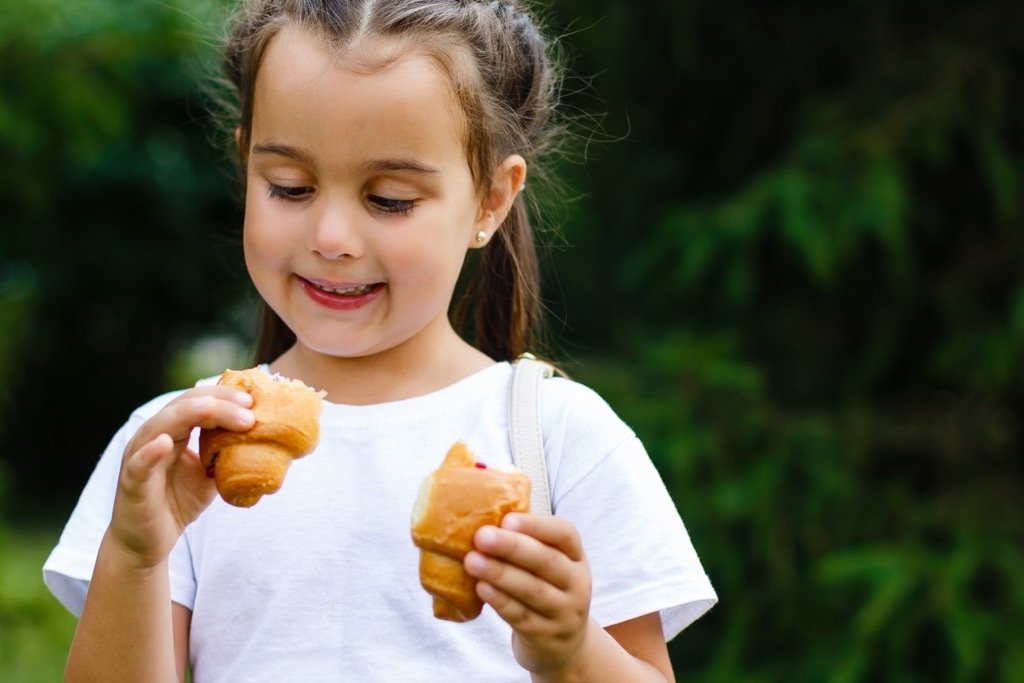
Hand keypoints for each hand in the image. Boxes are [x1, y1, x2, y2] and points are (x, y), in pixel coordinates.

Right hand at [110, 386, 254, 568]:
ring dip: (190, 414)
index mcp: (172, 431)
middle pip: (183, 405)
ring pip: (161, 426)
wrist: (147, 543)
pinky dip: (150, 452)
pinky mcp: (131, 483)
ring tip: (214, 409)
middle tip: (248, 405)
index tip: (253, 400)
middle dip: (217, 402)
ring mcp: (139, 457)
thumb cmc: (177, 502)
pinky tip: (165, 443)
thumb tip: (263, 439)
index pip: (197, 401)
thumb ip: (227, 453)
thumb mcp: (210, 474)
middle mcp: (153, 437)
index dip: (224, 396)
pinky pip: (139, 464)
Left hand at [465, 513, 591, 676]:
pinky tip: (481, 588)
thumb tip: (485, 514)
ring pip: (533, 590)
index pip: (565, 534)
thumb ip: (528, 542)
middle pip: (547, 561)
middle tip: (481, 536)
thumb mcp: (551, 565)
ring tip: (472, 561)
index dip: (536, 525)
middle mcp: (576, 583)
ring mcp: (564, 612)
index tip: (507, 519)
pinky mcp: (546, 637)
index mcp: (576, 556)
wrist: (565, 644)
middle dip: (512, 547)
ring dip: (500, 574)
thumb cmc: (546, 589)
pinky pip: (521, 616)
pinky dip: (500, 601)